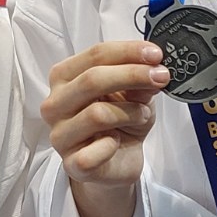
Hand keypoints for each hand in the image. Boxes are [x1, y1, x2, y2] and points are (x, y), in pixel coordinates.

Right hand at [43, 41, 169, 216]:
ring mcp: (60, 135)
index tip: (156, 54)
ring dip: (131, 112)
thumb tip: (152, 69)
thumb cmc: (121, 120)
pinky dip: (113, 146)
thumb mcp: (135, 94)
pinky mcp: (71, 164)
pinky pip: (94, 153)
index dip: (128, 51)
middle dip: (133, 75)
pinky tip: (118, 143)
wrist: (119, 161)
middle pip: (92, 80)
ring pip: (98, 114)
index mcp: (64, 77)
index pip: (95, 55)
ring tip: (143, 116)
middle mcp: (55, 103)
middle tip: (161, 77)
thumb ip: (138, 81)